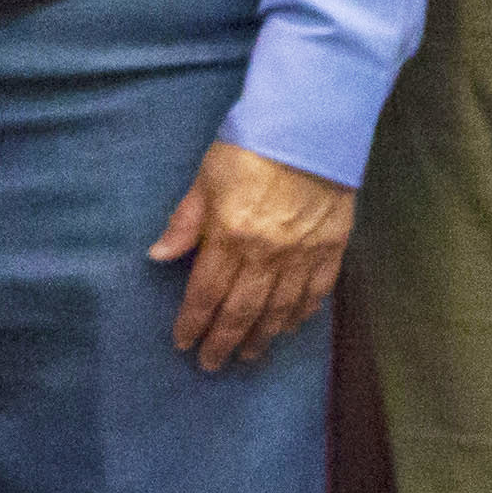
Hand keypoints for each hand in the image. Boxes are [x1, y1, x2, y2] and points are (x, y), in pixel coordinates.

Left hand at [151, 138, 352, 369]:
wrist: (312, 129)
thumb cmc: (251, 148)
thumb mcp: (205, 179)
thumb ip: (185, 222)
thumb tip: (158, 257)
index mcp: (231, 237)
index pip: (206, 293)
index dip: (193, 322)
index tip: (183, 343)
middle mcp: (268, 255)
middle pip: (242, 311)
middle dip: (225, 341)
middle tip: (212, 364)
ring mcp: (304, 254)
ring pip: (281, 309)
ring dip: (262, 336)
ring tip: (249, 354)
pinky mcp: (332, 248)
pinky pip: (317, 292)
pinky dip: (302, 314)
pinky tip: (290, 326)